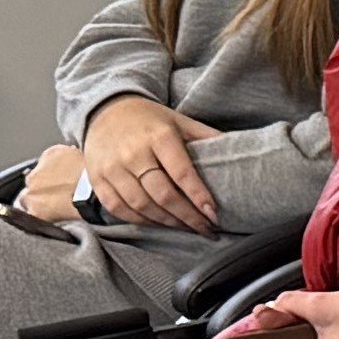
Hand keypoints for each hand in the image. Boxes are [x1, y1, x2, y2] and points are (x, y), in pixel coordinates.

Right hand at [68, 96, 223, 235]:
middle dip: (188, 217)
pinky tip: (159, 223)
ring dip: (167, 222)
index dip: (199, 196)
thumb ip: (206, 137)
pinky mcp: (98, 180)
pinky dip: (141, 221)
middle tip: (206, 228)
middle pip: (163, 194)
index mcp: (159, 136)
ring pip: (142, 205)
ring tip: (187, 228)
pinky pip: (119, 209)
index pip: (182, 173)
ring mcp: (113, 168)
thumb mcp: (180, 120)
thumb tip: (240, 152)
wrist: (105, 110)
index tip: (214, 214)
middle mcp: (134, 153)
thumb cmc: (150, 119)